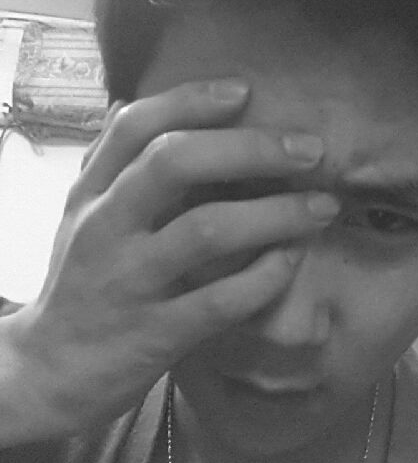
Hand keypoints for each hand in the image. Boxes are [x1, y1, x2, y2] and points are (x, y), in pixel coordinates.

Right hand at [2, 79, 338, 440]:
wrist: (50, 371)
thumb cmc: (82, 284)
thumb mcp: (83, 216)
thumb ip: (111, 163)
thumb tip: (135, 101)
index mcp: (92, 193)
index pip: (135, 127)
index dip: (191, 100)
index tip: (245, 91)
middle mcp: (106, 227)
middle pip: (176, 162)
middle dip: (253, 149)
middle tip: (309, 150)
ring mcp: (129, 282)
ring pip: (208, 229)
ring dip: (276, 214)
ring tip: (322, 206)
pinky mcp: (155, 335)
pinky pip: (220, 300)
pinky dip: (265, 277)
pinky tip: (292, 260)